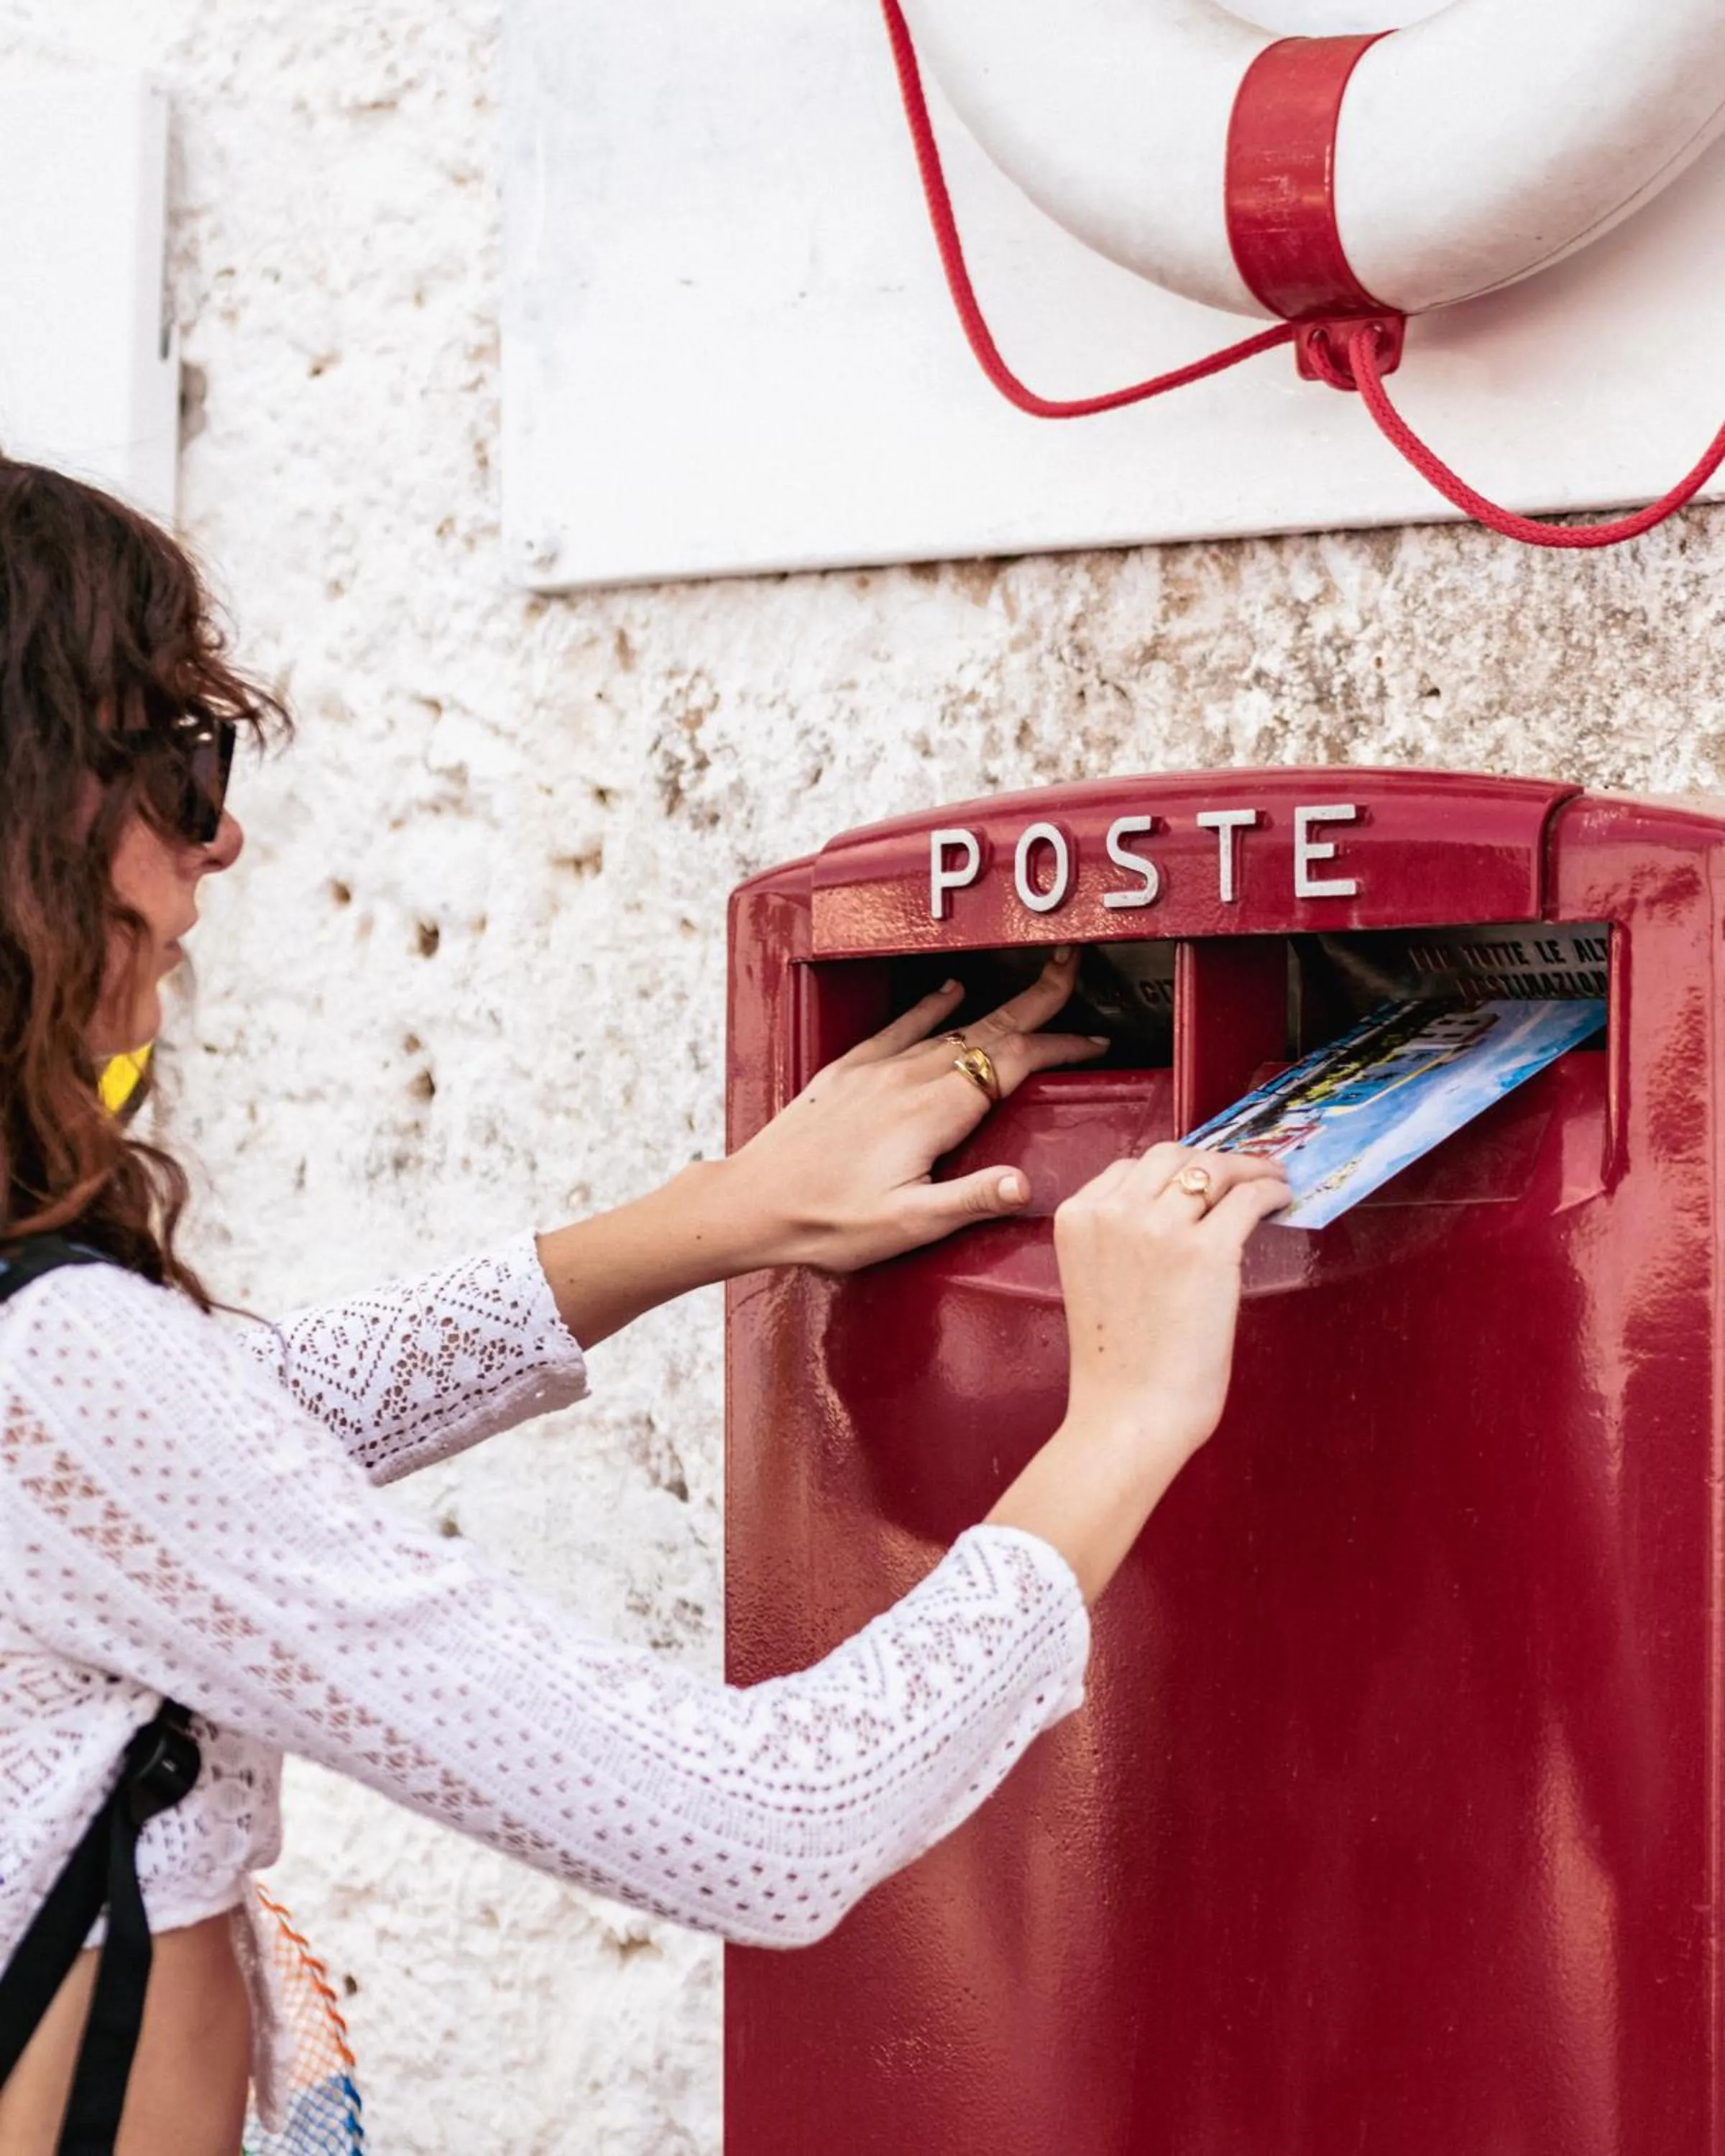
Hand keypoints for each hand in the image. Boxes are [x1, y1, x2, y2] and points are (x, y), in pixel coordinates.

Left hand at [718, 948, 1104, 1272]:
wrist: (751, 1204)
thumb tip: (1026, 1184)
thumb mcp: (908, 1224)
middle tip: (1072, 970)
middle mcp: (906, 1078)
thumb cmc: (826, 1222)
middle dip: (1038, 1001)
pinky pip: (900, 1026)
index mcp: (932, 1112)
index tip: (1092, 1044)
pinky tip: (948, 994)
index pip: (1011, 1065)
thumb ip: (971, 1199)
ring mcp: (875, 1071)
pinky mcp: (846, 1073)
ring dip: (996, 1005)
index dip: (1058, 1049)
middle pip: (988, 1030)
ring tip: (1029, 987)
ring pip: (950, 1026)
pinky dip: (931, 1007)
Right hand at [986, 1144, 1288, 1602]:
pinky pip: (1248, 1198)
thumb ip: (1121, 1239)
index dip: (1170, 1171)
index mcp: (1077, 1219)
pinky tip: (1281, 1197)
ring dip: (1247, 1169)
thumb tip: (1182, 1211)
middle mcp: (1114, 1212)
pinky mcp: (1207, 1251)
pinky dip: (1270, 1190)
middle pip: (1171, 1156)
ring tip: (1270, 1179)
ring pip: (1212, 1169)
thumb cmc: (1117, 1365)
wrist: (1129, 1414)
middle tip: (1240, 1174)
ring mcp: (1160, 1228)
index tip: (1197, 1180)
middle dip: (1209, 1161)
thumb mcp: (1096, 1280)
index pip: (1129, 1168)